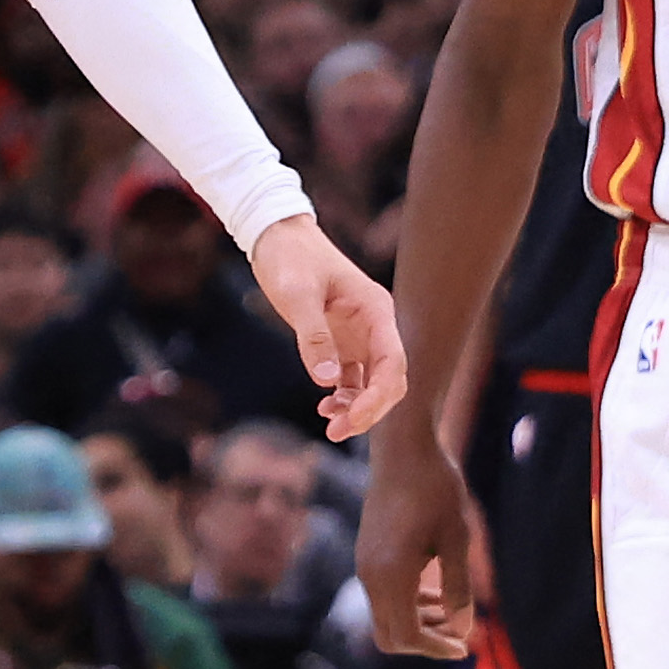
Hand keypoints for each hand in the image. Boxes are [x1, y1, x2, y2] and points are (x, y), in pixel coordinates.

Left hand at [247, 216, 405, 437]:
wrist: (276, 237)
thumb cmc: (290, 258)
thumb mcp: (298, 294)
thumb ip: (313, 337)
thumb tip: (328, 381)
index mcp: (375, 311)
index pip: (392, 363)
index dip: (379, 396)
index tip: (355, 418)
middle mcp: (375, 326)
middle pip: (389, 380)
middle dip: (370, 410)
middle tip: (337, 431)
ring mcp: (360, 337)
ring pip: (373, 384)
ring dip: (358, 409)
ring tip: (331, 427)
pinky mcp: (342, 343)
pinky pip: (353, 380)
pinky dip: (344, 398)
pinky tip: (326, 408)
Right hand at [355, 432, 480, 658]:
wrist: (403, 449)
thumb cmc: (436, 488)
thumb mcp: (457, 538)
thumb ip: (458, 588)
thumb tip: (464, 630)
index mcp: (391, 574)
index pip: (406, 636)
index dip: (435, 648)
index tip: (465, 648)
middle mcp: (371, 575)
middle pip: (390, 636)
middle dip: (425, 642)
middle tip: (460, 635)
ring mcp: (365, 565)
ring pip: (385, 617)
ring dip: (418, 623)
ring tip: (452, 612)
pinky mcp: (367, 554)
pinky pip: (383, 596)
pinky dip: (408, 604)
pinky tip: (435, 591)